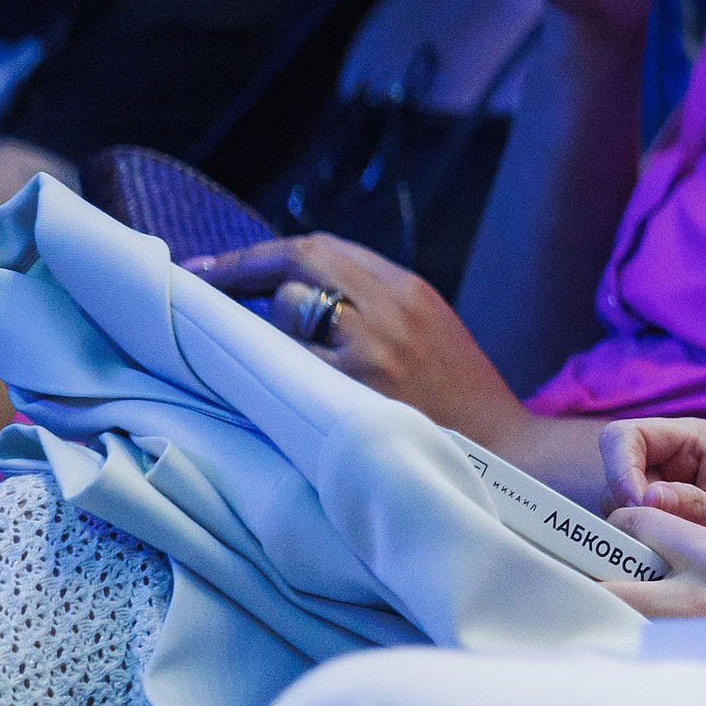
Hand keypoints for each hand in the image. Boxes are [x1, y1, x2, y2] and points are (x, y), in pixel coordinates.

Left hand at [186, 234, 522, 441]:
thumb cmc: (462, 404)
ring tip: (222, 340)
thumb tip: (292, 301)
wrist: (508, 457)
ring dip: (252, 322)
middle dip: (240, 268)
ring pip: (289, 308)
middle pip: (301, 259)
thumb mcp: (428, 333)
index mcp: (410, 289)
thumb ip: (374, 309)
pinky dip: (264, 365)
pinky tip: (247, 378)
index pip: (323, 248)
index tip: (220, 268)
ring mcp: (373, 349)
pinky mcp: (358, 392)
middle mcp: (391, 306)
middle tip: (197, 282)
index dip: (262, 254)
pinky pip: (291, 364)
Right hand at [598, 417, 705, 597]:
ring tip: (668, 554)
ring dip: (632, 531)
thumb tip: (646, 498)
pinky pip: (631, 529)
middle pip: (613, 471)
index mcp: (694, 440)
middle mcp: (672, 459)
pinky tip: (667, 562)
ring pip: (617, 504)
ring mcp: (663, 489)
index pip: (626, 436)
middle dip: (624, 506)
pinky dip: (639, 546)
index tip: (636, 507)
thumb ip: (698, 508)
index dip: (619, 468)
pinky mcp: (662, 519)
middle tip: (649, 542)